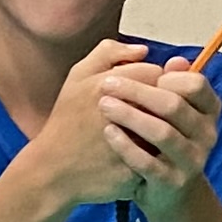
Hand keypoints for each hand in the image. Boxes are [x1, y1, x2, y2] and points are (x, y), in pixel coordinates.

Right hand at [22, 40, 161, 206]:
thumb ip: (108, 53)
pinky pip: (162, 155)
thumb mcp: (77, 77)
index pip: (156, 73)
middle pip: (165, 99)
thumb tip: (143, 50)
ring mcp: (134, 142)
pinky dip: (155, 153)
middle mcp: (126, 111)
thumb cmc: (67, 122)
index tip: (135, 93)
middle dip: (156, 105)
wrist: (52, 171)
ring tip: (139, 133)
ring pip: (169, 127)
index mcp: (112, 86)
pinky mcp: (139, 169)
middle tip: (137, 114)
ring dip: (159, 128)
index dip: (148, 82)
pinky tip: (138, 153)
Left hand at [96, 61, 221, 216]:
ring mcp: (192, 161)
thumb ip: (172, 83)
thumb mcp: (170, 111)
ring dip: (130, 116)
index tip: (140, 73)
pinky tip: (108, 132)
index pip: (195, 84)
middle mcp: (207, 135)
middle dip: (137, 91)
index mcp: (209, 111)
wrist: (166, 191)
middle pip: (174, 105)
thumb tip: (175, 61)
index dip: (166, 76)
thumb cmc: (162, 141)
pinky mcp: (172, 182)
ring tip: (104, 105)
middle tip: (106, 85)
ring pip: (162, 133)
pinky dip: (126, 146)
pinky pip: (148, 163)